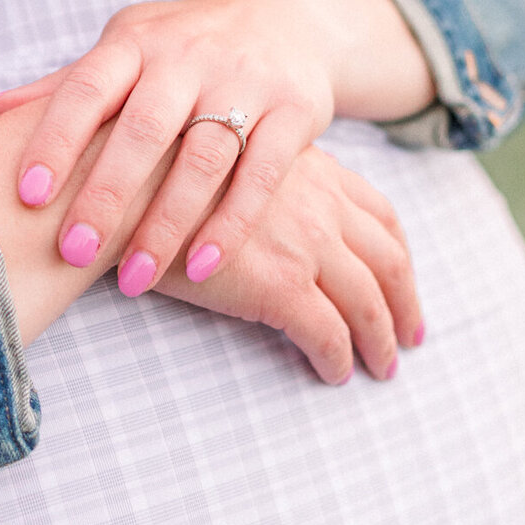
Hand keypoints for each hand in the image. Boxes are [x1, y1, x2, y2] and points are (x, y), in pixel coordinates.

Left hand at [0, 0, 433, 291]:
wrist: (287, 16)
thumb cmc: (181, 45)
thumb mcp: (124, 48)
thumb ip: (64, 87)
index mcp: (135, 41)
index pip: (87, 86)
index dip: (56, 137)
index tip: (28, 193)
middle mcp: (188, 56)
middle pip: (144, 129)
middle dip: (107, 194)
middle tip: (73, 252)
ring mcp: (245, 81)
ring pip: (203, 159)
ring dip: (167, 224)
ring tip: (133, 279)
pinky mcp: (294, 111)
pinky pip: (261, 175)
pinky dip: (232, 225)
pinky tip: (202, 268)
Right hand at [156, 145, 423, 383]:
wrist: (114, 183)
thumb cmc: (147, 165)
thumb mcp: (221, 149)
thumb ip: (253, 172)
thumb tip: (256, 198)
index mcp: (307, 164)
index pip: (376, 209)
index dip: (396, 247)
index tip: (402, 275)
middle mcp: (318, 200)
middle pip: (387, 257)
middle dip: (405, 300)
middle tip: (410, 335)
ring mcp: (304, 242)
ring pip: (367, 302)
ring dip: (381, 339)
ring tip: (381, 368)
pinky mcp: (280, 285)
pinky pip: (329, 334)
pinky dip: (338, 359)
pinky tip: (333, 375)